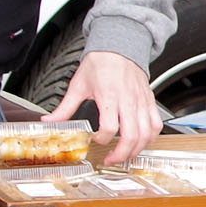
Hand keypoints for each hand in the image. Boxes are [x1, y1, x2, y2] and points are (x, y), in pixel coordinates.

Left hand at [44, 51, 162, 162]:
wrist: (118, 46)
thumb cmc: (100, 63)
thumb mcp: (78, 85)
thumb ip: (64, 108)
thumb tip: (49, 121)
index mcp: (109, 97)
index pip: (109, 128)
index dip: (101, 139)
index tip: (94, 139)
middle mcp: (128, 101)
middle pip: (131, 136)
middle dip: (121, 154)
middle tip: (111, 159)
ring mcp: (141, 102)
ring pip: (146, 134)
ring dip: (137, 149)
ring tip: (126, 155)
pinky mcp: (149, 101)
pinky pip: (156, 124)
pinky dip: (151, 137)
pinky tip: (142, 141)